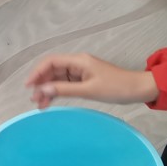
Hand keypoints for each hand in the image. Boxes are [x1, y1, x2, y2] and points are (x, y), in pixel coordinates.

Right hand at [26, 53, 158, 108]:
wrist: (137, 90)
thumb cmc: (116, 88)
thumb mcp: (89, 90)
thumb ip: (64, 90)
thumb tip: (42, 89)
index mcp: (78, 60)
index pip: (51, 62)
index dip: (37, 72)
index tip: (28, 87)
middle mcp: (77, 63)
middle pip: (53, 70)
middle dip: (41, 83)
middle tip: (34, 100)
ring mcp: (81, 72)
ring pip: (58, 78)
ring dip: (48, 89)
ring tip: (40, 104)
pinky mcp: (85, 80)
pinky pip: (66, 84)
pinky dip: (58, 92)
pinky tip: (50, 101)